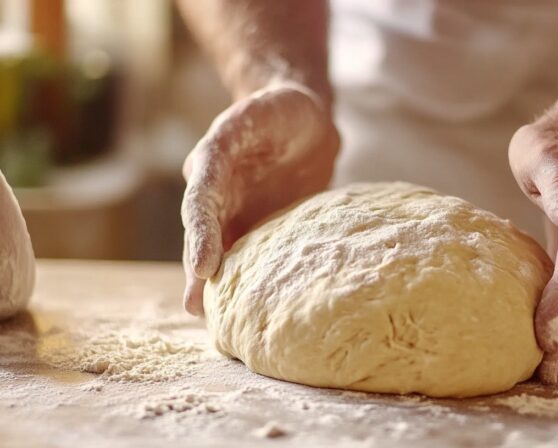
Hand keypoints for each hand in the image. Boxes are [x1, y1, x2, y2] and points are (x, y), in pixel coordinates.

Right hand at [181, 84, 338, 314]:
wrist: (302, 122)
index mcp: (211, 169)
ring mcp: (240, 215)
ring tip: (218, 319)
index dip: (200, 237)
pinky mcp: (265, 228)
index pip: (200, 205)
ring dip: (220, 283)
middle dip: (199, 273)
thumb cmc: (276, 112)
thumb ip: (235, 132)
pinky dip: (253, 280)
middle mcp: (218, 198)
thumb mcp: (257, 111)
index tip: (203, 269)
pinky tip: (256, 305)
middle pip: (205, 238)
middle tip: (197, 308)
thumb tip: (201, 166)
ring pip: (226, 252)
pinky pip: (257, 256)